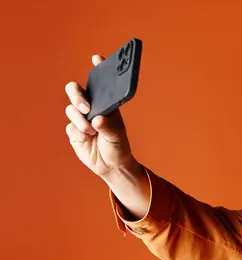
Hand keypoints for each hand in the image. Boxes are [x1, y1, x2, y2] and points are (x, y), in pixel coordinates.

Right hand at [64, 54, 135, 177]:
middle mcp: (92, 107)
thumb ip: (108, 127)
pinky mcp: (74, 131)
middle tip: (86, 108)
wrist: (110, 166)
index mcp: (106, 103)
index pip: (100, 82)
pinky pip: (70, 126)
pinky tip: (86, 138)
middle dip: (77, 96)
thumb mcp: (117, 137)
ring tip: (91, 131)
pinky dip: (77, 132)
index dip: (98, 68)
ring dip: (80, 120)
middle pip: (75, 90)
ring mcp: (81, 118)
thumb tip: (97, 119)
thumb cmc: (118, 147)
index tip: (97, 58)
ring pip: (71, 110)